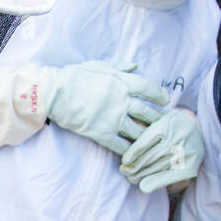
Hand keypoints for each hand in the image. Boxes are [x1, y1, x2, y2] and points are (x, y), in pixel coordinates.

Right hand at [43, 61, 166, 156]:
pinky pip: (120, 145)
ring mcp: (112, 118)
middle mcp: (121, 100)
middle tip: (166, 125)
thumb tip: (136, 65)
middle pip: (146, 113)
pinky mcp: (101, 133)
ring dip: (147, 137)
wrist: (55, 93)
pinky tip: (135, 154)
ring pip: (137, 131)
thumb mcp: (99, 65)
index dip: (159, 96)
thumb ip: (119, 66)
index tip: (166, 101)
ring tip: (154, 142)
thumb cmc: (74, 76)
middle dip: (158, 120)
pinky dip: (129, 151)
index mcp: (122, 82)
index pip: (148, 89)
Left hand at [120, 107, 204, 192]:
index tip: (124, 161)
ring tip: (130, 178)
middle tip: (124, 171)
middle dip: (134, 167)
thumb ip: (142, 127)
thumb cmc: (171, 124)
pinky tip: (144, 186)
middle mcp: (177, 137)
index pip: (145, 142)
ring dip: (141, 176)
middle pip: (150, 157)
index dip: (133, 153)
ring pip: (157, 168)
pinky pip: (170, 177)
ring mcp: (185, 153)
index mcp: (167, 123)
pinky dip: (155, 183)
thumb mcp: (158, 118)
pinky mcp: (190, 166)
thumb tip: (125, 145)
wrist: (196, 128)